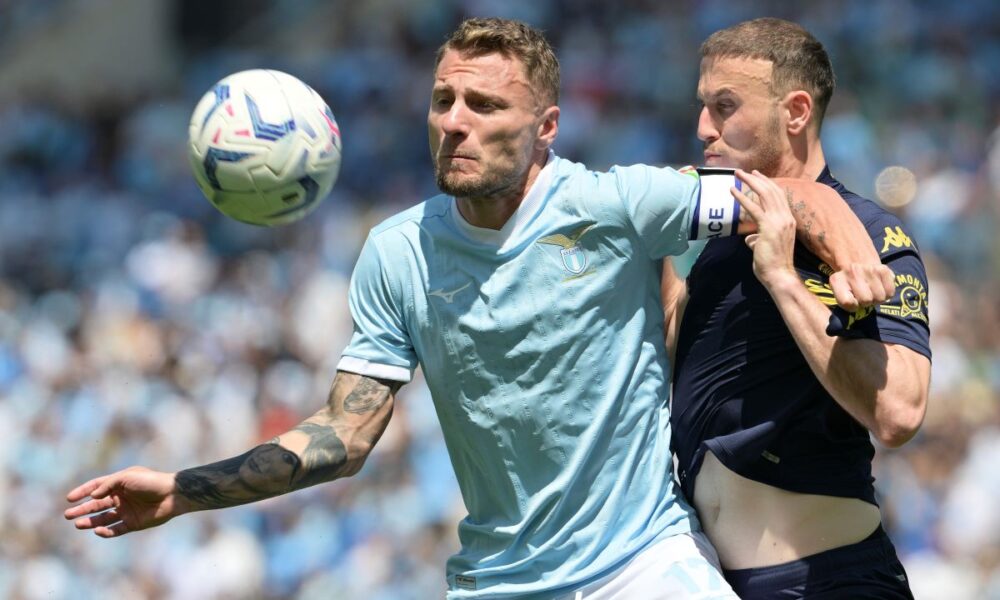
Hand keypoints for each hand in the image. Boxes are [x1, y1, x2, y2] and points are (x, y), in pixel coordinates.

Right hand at [65, 466, 187, 537]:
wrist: (171, 494)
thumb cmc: (150, 482)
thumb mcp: (127, 477)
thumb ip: (108, 485)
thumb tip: (92, 495)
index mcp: (119, 484)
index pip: (96, 487)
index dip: (82, 492)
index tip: (69, 498)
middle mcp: (121, 497)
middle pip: (97, 505)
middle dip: (82, 510)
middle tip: (68, 515)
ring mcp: (126, 511)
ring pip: (103, 519)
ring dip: (90, 522)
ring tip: (77, 524)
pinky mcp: (132, 523)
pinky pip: (115, 530)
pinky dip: (106, 532)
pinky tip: (97, 531)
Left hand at [732, 169, 796, 286]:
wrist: (779, 275)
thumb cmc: (772, 264)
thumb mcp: (766, 247)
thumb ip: (758, 239)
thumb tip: (750, 239)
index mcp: (788, 220)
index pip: (779, 196)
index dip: (768, 184)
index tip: (758, 176)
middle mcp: (786, 217)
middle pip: (772, 191)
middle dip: (757, 178)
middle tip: (745, 171)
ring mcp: (779, 221)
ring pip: (764, 195)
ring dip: (749, 182)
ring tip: (737, 175)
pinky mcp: (768, 227)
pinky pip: (753, 208)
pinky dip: (742, 198)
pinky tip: (732, 191)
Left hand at [828, 262, 895, 311]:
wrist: (854, 256)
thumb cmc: (846, 280)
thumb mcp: (837, 289)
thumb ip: (843, 301)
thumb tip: (853, 310)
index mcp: (837, 280)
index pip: (848, 303)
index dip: (852, 306)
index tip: (852, 301)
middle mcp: (853, 273)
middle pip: (866, 300)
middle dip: (866, 302)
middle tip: (863, 295)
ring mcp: (869, 270)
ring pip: (880, 298)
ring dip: (877, 298)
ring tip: (871, 291)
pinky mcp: (883, 269)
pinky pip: (890, 291)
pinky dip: (887, 292)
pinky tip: (880, 286)